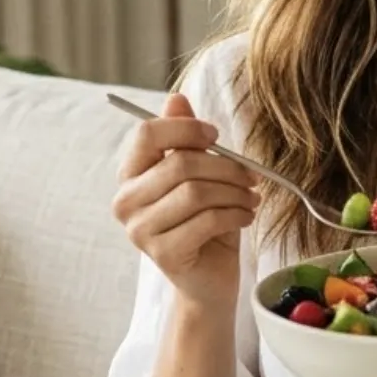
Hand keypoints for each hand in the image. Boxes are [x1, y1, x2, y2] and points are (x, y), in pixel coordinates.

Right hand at [111, 92, 259, 312]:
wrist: (208, 278)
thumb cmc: (204, 222)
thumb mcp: (199, 175)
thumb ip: (184, 138)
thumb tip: (176, 97)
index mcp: (130, 175)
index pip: (147, 134)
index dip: (185, 128)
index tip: (215, 136)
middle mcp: (126, 201)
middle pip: (178, 163)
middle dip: (225, 166)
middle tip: (251, 176)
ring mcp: (140, 231)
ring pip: (195, 192)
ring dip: (234, 192)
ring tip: (250, 198)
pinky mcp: (162, 254)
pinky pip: (206, 221)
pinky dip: (235, 214)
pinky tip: (244, 216)